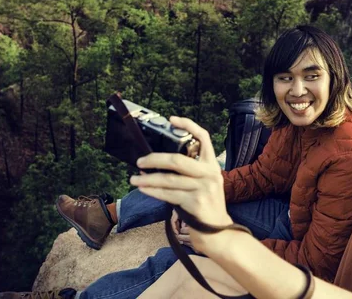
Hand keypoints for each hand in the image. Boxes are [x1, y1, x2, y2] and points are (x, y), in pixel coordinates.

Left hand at [130, 116, 232, 251]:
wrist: (218, 232)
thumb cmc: (205, 205)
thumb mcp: (204, 183)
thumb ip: (189, 171)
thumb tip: (156, 162)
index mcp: (212, 164)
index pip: (203, 137)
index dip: (188, 125)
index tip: (171, 119)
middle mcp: (209, 173)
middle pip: (177, 159)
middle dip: (154, 159)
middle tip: (140, 161)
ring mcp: (203, 188)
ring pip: (168, 179)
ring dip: (147, 179)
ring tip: (134, 179)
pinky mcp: (195, 203)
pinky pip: (167, 194)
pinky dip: (152, 191)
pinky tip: (143, 189)